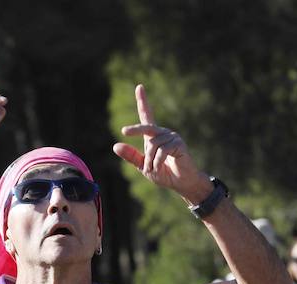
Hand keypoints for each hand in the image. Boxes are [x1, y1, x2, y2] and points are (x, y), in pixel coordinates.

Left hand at [113, 84, 211, 202]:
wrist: (180, 183)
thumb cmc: (164, 173)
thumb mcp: (144, 166)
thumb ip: (131, 156)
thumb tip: (115, 146)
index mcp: (153, 136)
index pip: (147, 116)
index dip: (143, 102)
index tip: (139, 87)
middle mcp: (163, 133)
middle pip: (146, 127)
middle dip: (135, 129)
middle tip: (124, 131)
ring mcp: (172, 137)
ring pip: (153, 145)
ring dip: (149, 160)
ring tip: (153, 168)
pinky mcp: (179, 144)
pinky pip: (162, 151)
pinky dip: (158, 161)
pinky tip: (161, 167)